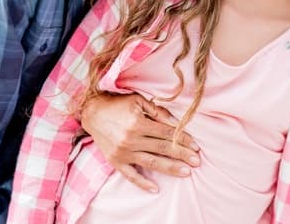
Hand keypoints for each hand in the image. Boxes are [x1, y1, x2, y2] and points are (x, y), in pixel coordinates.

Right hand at [80, 93, 200, 192]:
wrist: (91, 112)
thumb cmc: (117, 104)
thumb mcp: (137, 100)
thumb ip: (157, 112)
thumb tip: (176, 123)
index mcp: (138, 122)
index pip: (166, 133)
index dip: (183, 139)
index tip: (196, 145)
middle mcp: (131, 139)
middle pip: (162, 148)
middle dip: (182, 154)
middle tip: (198, 161)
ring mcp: (123, 152)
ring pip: (151, 162)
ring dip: (170, 168)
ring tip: (186, 172)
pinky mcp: (116, 161)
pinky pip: (131, 175)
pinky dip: (143, 183)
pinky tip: (155, 189)